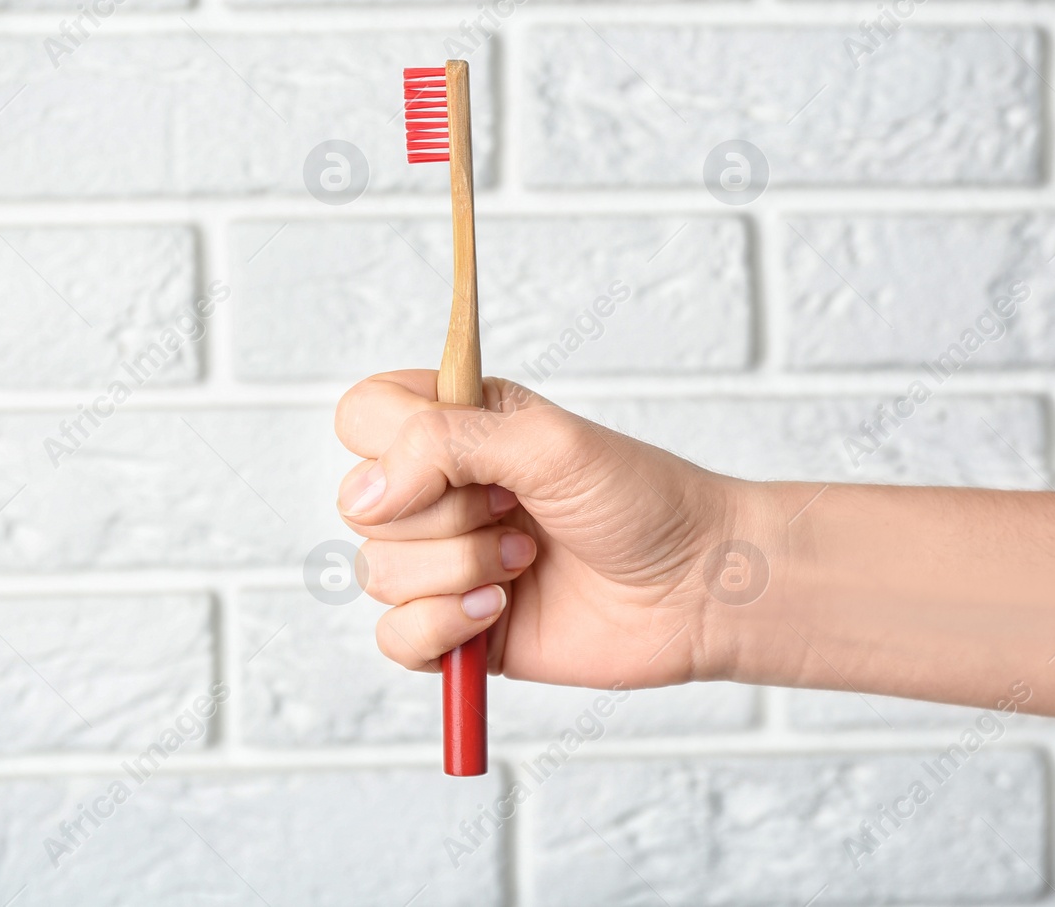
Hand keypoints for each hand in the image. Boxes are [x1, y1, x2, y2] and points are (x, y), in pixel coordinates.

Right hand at [333, 370, 753, 688]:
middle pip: (358, 503)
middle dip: (443, 518)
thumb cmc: (641, 500)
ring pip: (374, 572)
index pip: (361, 415)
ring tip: (525, 562)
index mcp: (458, 427)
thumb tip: (366, 493)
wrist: (696, 586)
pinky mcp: (458, 629)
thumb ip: (444, 443)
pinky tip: (501, 612)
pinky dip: (444, 628)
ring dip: (457, 571)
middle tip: (516, 513)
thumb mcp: (546, 444)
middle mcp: (441, 491)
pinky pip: (394, 639)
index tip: (452, 463)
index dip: (387, 443)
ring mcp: (445, 562)